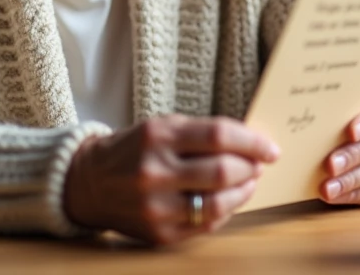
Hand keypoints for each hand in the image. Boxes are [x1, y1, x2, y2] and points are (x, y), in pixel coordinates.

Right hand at [63, 114, 280, 244]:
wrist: (89, 183)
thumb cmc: (134, 149)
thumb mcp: (162, 126)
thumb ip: (203, 132)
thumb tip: (251, 144)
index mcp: (157, 137)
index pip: (218, 135)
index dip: (252, 142)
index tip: (270, 148)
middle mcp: (154, 172)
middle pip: (223, 171)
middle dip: (251, 168)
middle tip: (260, 164)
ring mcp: (156, 207)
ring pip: (219, 204)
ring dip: (244, 192)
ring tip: (248, 182)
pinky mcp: (159, 233)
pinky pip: (206, 225)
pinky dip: (225, 211)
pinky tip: (227, 200)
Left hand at [320, 100, 359, 205]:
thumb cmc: (354, 116)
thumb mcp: (352, 107)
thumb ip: (341, 109)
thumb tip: (316, 112)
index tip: (352, 132)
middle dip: (353, 156)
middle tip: (331, 164)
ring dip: (349, 181)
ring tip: (328, 188)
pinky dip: (351, 195)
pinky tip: (333, 196)